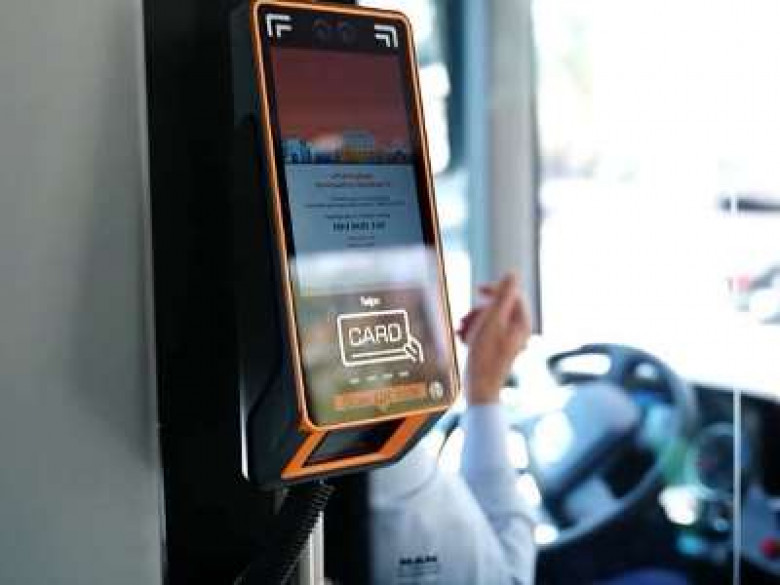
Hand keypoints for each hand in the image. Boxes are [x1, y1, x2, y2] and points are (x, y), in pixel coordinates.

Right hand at [456, 274, 531, 404]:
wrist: (479, 388)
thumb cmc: (485, 356)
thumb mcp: (492, 320)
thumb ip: (503, 296)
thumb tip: (513, 273)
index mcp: (522, 323)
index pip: (513, 294)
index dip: (495, 289)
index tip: (478, 290)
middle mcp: (518, 332)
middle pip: (499, 307)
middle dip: (480, 309)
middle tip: (466, 318)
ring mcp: (508, 341)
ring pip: (489, 319)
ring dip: (473, 320)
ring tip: (461, 330)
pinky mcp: (496, 349)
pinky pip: (485, 332)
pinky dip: (473, 332)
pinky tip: (462, 339)